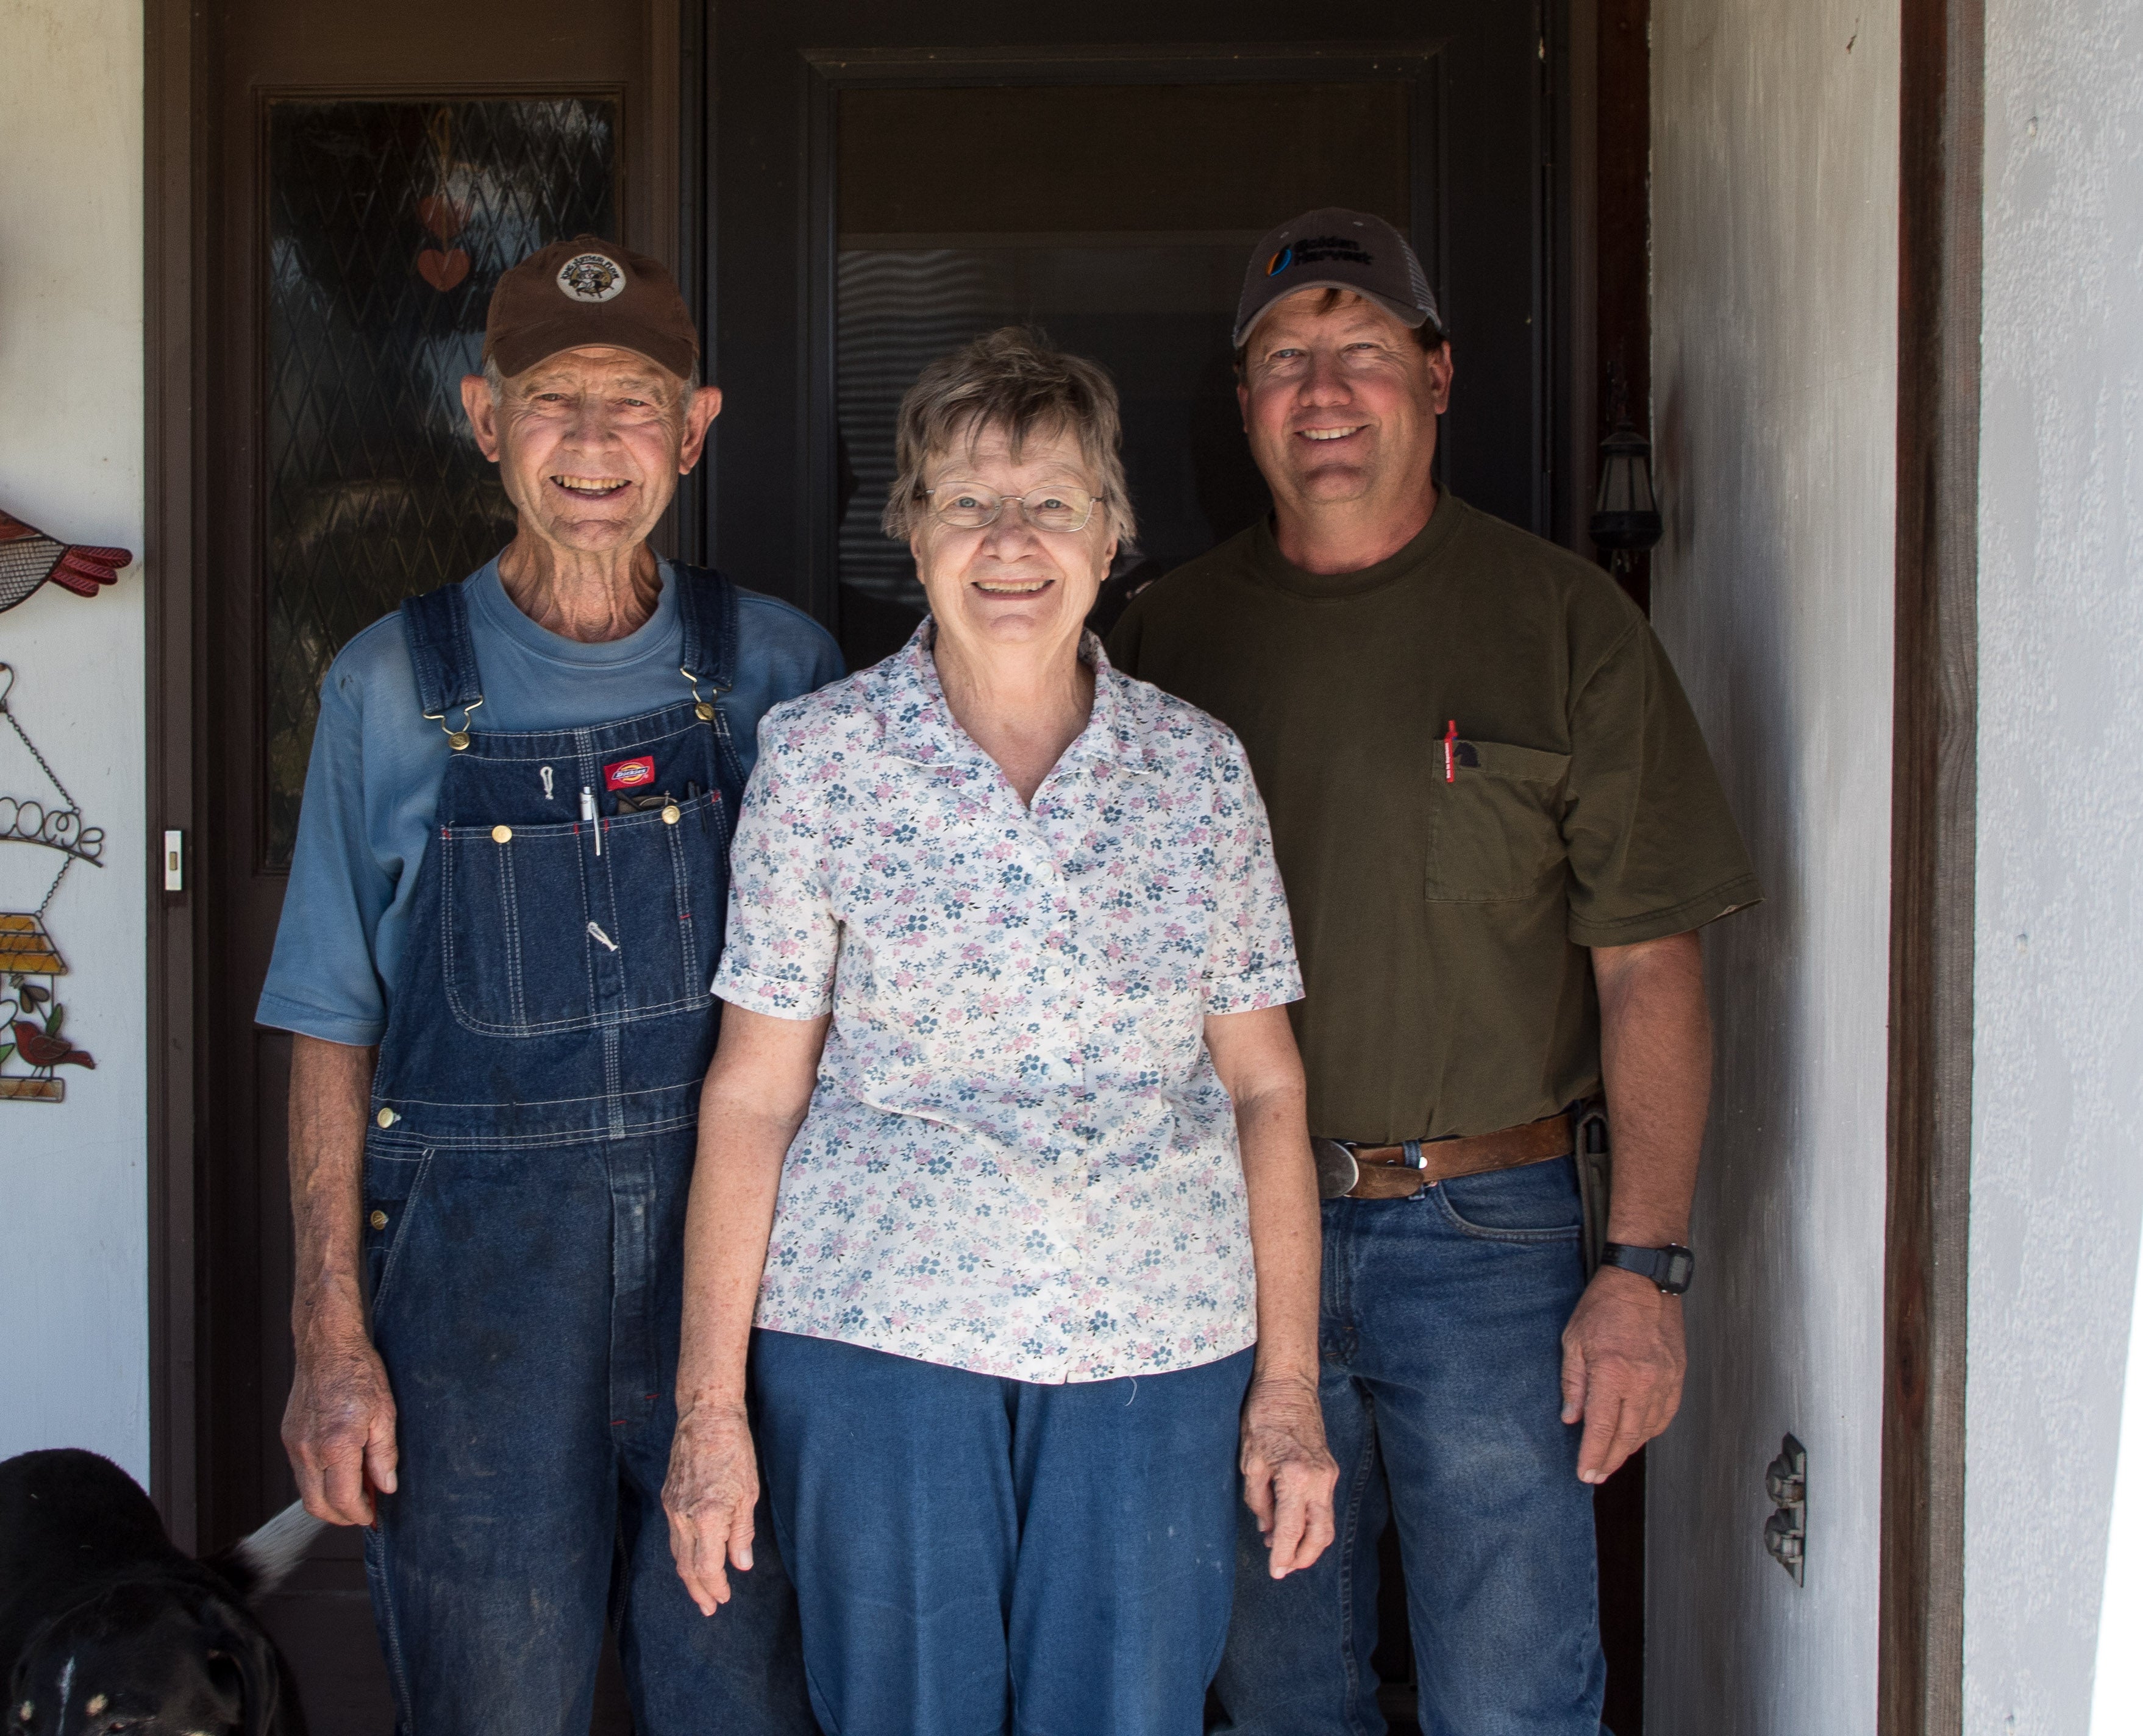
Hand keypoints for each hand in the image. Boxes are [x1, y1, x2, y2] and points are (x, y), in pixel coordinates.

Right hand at [282, 1313, 398, 1525]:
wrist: (327, 1346)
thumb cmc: (359, 1372)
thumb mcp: (385, 1413)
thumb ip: (384, 1455)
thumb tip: (386, 1487)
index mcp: (336, 1445)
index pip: (343, 1500)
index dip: (359, 1515)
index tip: (372, 1516)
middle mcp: (308, 1450)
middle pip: (317, 1506)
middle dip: (341, 1516)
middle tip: (363, 1512)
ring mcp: (294, 1444)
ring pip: (306, 1492)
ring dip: (328, 1501)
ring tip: (355, 1492)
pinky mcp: (288, 1437)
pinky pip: (301, 1473)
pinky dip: (318, 1482)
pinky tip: (339, 1471)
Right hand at [663, 1399, 759, 1614]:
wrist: (706, 1416)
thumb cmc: (734, 1449)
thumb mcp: (748, 1492)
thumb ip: (742, 1532)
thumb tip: (741, 1565)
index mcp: (708, 1516)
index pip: (707, 1567)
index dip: (715, 1587)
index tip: (723, 1599)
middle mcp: (683, 1516)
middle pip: (686, 1566)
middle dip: (698, 1591)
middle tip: (709, 1609)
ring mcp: (672, 1507)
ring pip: (677, 1553)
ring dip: (688, 1576)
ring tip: (700, 1591)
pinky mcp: (668, 1497)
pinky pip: (673, 1534)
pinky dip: (682, 1552)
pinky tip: (692, 1558)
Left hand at [1239, 1371, 1338, 1577]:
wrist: (1288, 1385)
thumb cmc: (1263, 1417)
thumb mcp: (1250, 1461)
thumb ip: (1259, 1500)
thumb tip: (1267, 1529)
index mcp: (1294, 1478)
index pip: (1290, 1529)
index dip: (1283, 1555)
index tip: (1275, 1573)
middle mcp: (1318, 1480)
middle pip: (1320, 1535)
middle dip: (1303, 1557)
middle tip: (1283, 1569)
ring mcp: (1328, 1474)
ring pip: (1326, 1523)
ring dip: (1309, 1543)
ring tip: (1286, 1553)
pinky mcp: (1329, 1469)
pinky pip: (1324, 1506)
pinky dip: (1311, 1523)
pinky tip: (1292, 1526)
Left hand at [1560, 1266, 1685, 1482]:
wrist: (1644, 1280)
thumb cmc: (1605, 1304)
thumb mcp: (1574, 1340)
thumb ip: (1573, 1383)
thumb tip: (1571, 1418)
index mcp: (1613, 1372)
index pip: (1601, 1428)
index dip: (1592, 1456)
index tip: (1585, 1474)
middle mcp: (1643, 1381)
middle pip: (1627, 1436)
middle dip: (1610, 1460)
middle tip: (1597, 1475)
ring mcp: (1665, 1380)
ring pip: (1648, 1429)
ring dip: (1630, 1448)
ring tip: (1613, 1459)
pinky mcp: (1677, 1376)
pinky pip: (1665, 1415)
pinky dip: (1651, 1430)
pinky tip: (1638, 1435)